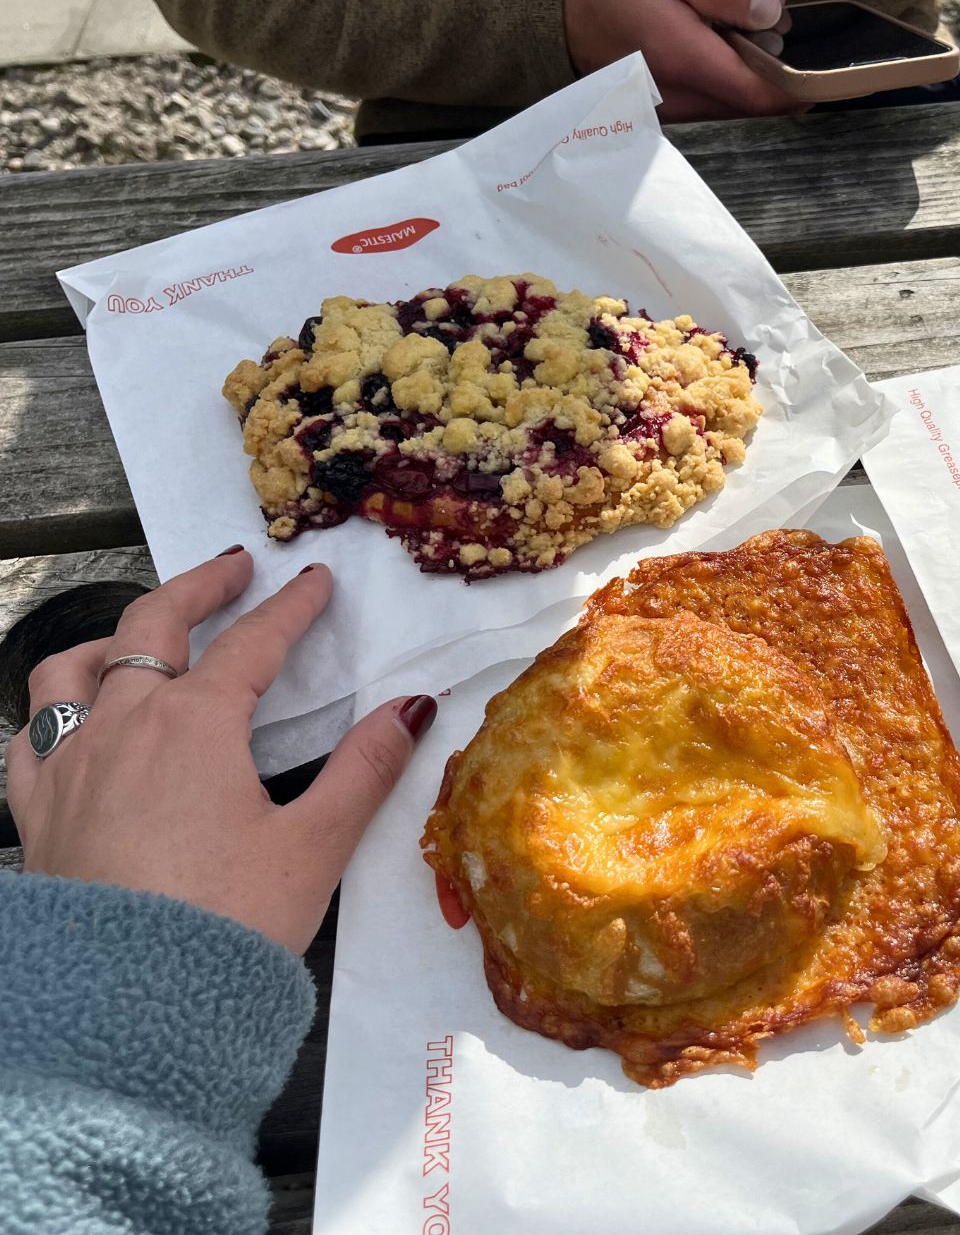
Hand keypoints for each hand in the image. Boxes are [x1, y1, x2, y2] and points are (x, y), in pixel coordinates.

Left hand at [5, 550, 434, 953]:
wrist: (125, 1010)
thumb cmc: (226, 923)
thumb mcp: (313, 846)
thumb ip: (364, 769)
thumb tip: (413, 708)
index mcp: (196, 723)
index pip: (252, 643)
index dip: (291, 607)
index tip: (315, 580)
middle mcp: (123, 724)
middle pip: (151, 626)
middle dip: (199, 588)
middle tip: (234, 568)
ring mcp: (68, 763)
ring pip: (70, 669)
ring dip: (109, 639)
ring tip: (136, 637)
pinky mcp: (35, 811)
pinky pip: (27, 739)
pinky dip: (49, 713)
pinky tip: (65, 724)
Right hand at [564, 0, 799, 121]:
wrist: (551, 8)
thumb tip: (768, 14)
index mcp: (683, 59)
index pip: (757, 93)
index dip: (799, 88)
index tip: (832, 79)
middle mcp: (677, 96)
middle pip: (749, 98)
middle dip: (777, 58)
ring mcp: (668, 107)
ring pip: (731, 98)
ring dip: (753, 59)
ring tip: (756, 3)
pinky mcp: (662, 106)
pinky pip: (709, 95)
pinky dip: (728, 66)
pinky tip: (725, 30)